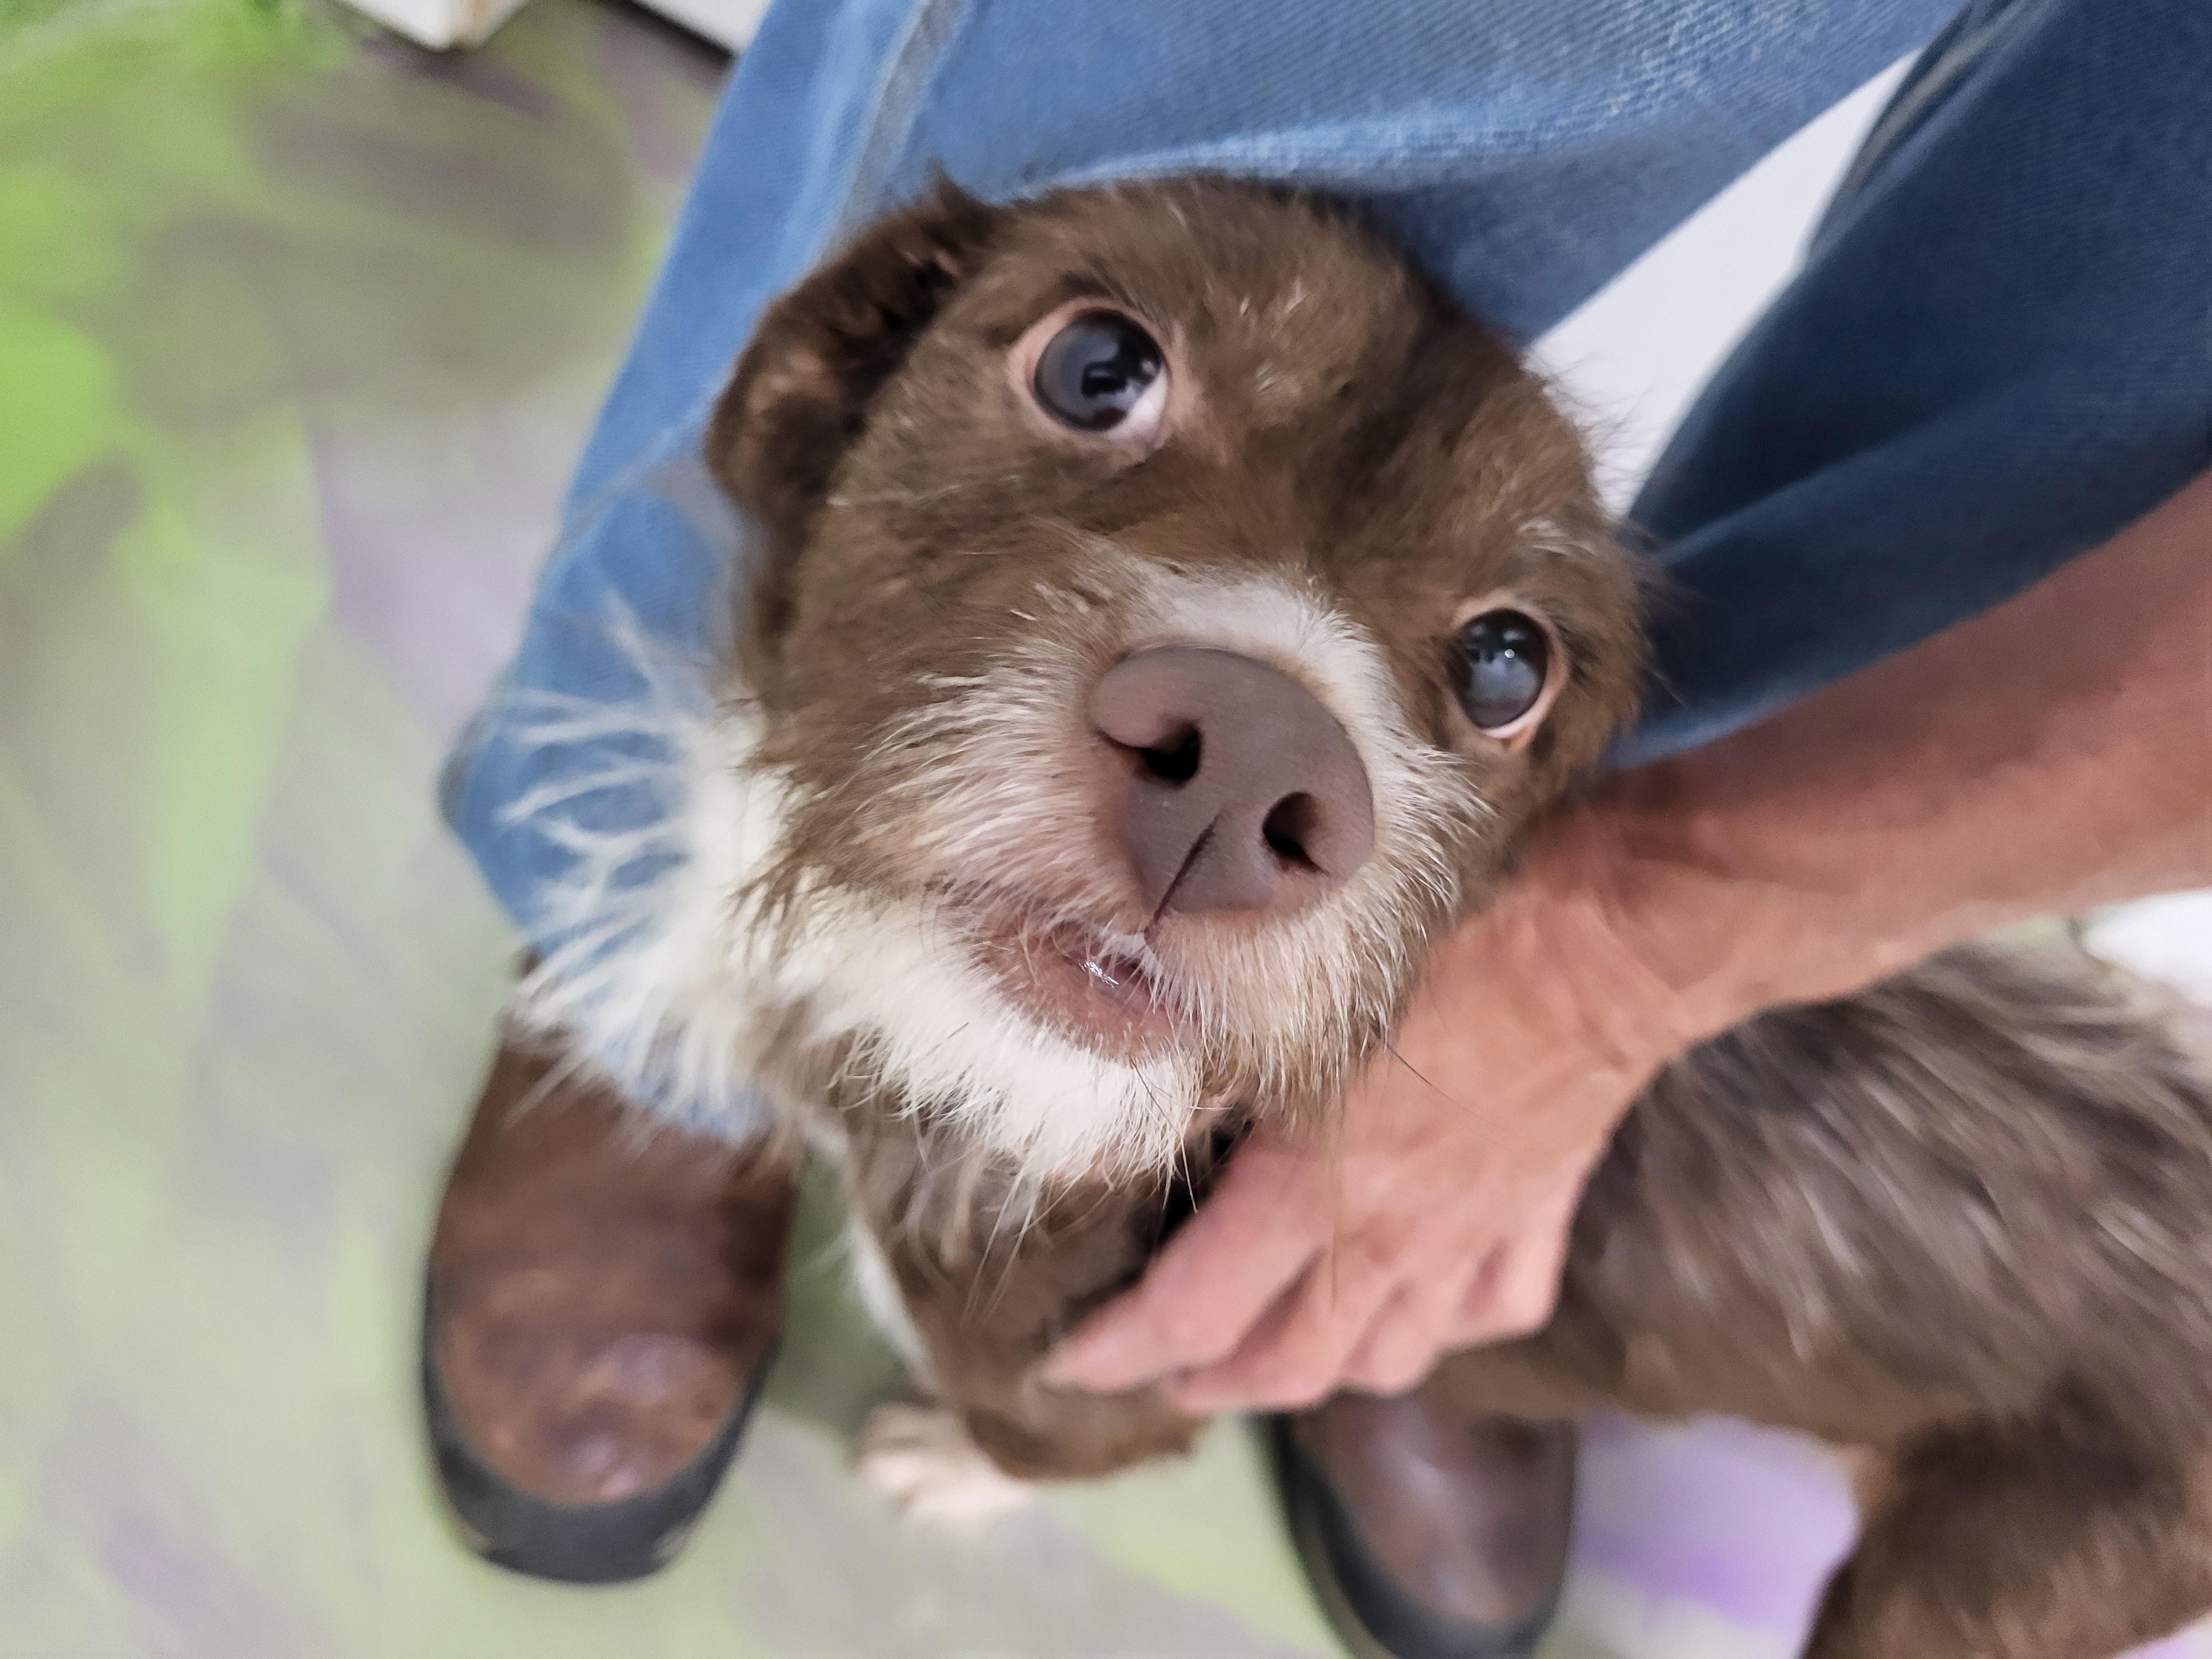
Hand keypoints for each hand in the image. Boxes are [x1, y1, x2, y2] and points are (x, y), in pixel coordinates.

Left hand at [1045, 812, 1681, 1410]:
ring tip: (1272, 1350)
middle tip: (1158, 1373)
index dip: (1120, 1351)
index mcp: (1318, 1187)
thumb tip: (1135, 1095)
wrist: (1614, 929)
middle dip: (1210, 1383)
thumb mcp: (1299, 991)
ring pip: (1390, 1358)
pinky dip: (1445, 1325)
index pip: (1195, 1313)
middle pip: (1290, 1365)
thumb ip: (1217, 1060)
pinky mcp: (1540, 1209)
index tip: (1065, 1364)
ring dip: (1320, 1370)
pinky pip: (1492, 1309)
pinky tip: (1421, 1305)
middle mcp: (1395, 1236)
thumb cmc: (1450, 930)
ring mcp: (1475, 1233)